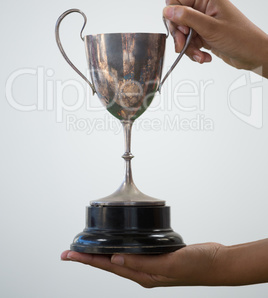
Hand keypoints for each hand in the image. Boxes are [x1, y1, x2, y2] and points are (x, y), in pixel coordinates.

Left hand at [61, 243, 223, 286]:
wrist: (217, 263)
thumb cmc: (198, 265)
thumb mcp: (169, 264)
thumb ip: (142, 263)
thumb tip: (115, 259)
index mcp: (143, 275)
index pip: (107, 266)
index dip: (86, 260)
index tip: (69, 255)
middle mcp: (143, 271)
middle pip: (108, 263)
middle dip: (88, 257)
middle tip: (71, 251)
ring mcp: (150, 264)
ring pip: (119, 257)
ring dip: (102, 252)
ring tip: (89, 246)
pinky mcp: (158, 256)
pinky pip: (133, 251)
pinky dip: (121, 245)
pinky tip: (120, 241)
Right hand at [163, 0, 267, 77]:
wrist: (254, 55)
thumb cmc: (241, 38)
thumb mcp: (211, 28)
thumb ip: (187, 17)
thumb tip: (167, 10)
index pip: (175, 1)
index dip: (174, 17)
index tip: (183, 31)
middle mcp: (203, 7)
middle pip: (177, 19)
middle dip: (180, 36)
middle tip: (184, 46)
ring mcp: (204, 21)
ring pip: (182, 34)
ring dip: (188, 47)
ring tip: (199, 55)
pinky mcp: (204, 34)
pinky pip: (190, 42)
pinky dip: (194, 51)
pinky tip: (204, 56)